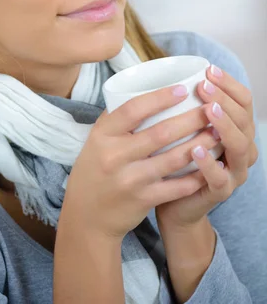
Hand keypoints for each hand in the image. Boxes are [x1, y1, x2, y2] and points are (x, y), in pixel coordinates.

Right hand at [63, 82, 220, 242]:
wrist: (87, 215)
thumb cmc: (96, 168)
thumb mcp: (97, 140)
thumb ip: (118, 118)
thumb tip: (147, 90)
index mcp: (103, 135)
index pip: (133, 109)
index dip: (160, 98)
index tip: (183, 89)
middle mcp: (114, 156)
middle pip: (160, 133)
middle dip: (191, 119)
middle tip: (211, 108)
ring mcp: (130, 180)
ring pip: (173, 159)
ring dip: (200, 145)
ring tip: (217, 132)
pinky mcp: (143, 200)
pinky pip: (176, 186)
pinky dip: (196, 175)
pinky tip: (211, 164)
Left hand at [155, 64, 257, 229]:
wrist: (174, 203)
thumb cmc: (177, 159)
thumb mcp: (184, 129)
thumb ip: (185, 107)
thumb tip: (167, 72)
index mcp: (236, 129)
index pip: (243, 101)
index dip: (229, 84)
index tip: (209, 69)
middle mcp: (242, 149)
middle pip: (244, 120)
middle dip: (225, 100)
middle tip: (204, 87)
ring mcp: (235, 172)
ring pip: (240, 146)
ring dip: (224, 126)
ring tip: (208, 111)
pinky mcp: (221, 192)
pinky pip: (221, 178)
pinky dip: (209, 162)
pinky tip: (195, 149)